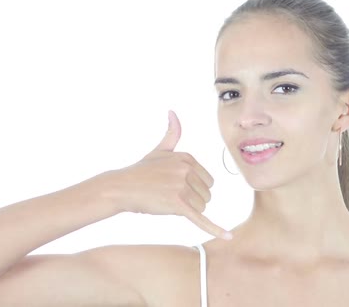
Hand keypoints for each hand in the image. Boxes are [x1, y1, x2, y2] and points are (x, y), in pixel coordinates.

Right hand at [100, 110, 231, 239]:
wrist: (120, 188)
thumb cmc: (140, 171)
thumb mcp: (159, 150)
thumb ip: (172, 133)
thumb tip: (173, 112)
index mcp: (188, 158)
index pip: (208, 181)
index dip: (193, 188)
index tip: (173, 186)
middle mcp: (187, 170)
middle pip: (207, 195)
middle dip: (192, 200)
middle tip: (168, 195)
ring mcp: (182, 186)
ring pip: (202, 207)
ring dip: (187, 210)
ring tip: (167, 202)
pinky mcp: (178, 204)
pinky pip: (201, 218)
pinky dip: (215, 229)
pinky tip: (228, 237)